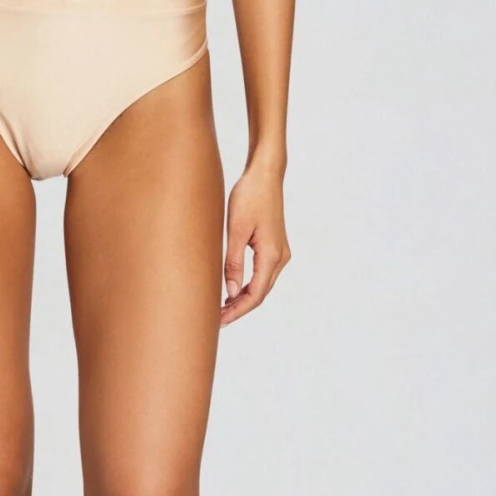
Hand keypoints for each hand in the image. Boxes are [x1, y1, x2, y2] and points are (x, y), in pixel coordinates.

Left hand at [220, 160, 290, 326]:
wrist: (265, 174)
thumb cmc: (249, 196)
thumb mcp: (236, 230)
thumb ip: (233, 262)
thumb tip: (230, 291)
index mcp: (272, 255)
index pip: (254, 295)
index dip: (236, 311)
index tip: (218, 321)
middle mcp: (280, 257)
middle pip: (260, 293)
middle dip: (238, 308)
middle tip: (215, 319)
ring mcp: (279, 251)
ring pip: (261, 284)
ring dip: (243, 297)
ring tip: (220, 307)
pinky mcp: (274, 245)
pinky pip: (262, 273)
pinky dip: (247, 284)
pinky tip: (231, 288)